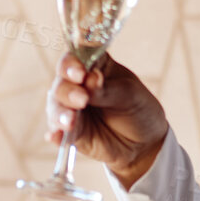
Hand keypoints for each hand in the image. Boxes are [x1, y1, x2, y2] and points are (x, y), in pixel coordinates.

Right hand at [45, 52, 169, 185]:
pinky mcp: (69, 130)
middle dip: (68, 91)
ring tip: (70, 122)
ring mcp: (70, 107)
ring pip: (56, 106)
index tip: (80, 73)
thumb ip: (107, 89)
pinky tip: (56, 136)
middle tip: (82, 100)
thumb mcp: (129, 95)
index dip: (72, 63)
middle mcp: (77, 84)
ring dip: (60, 113)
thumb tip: (91, 78)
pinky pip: (57, 131)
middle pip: (62, 81)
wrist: (144, 142)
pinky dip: (55, 133)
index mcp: (94, 65)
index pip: (75, 57)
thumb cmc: (138, 109)